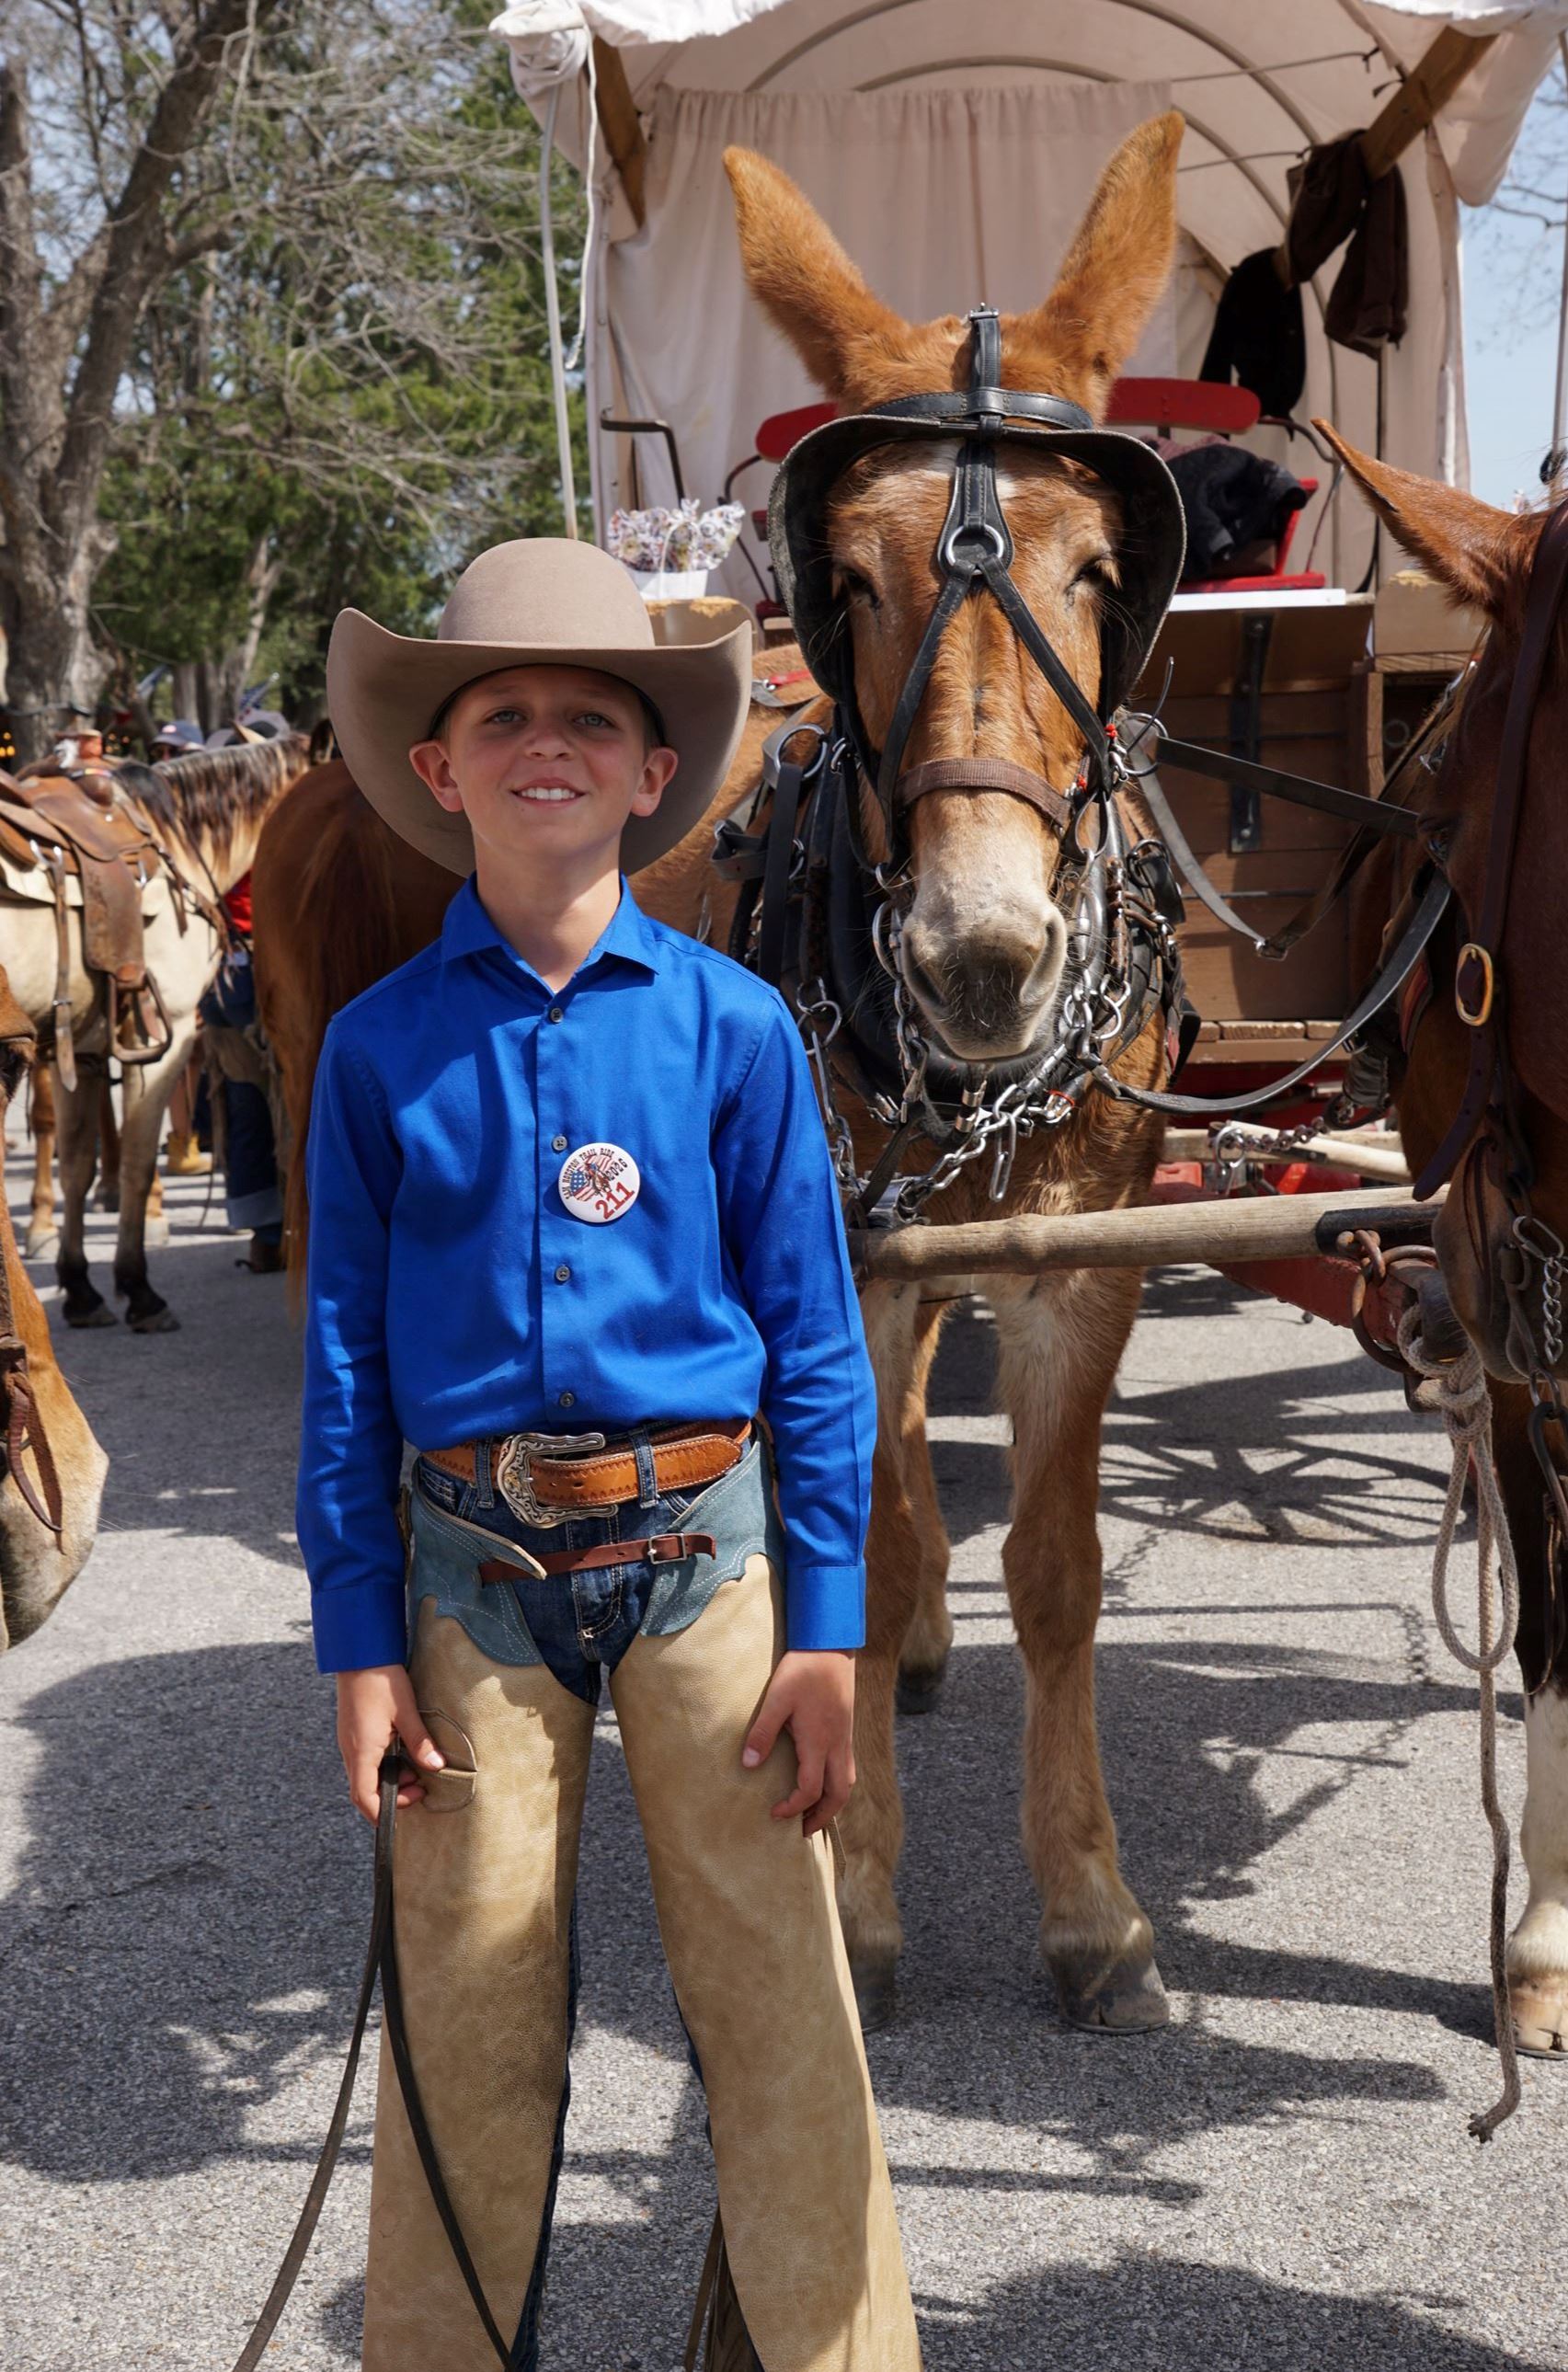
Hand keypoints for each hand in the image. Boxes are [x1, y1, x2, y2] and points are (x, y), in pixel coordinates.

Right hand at [336, 1664, 444, 1822]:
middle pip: (364, 1790)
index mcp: (361, 1751)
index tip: (407, 1809)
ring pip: (366, 1775)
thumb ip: (420, 1742)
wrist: (360, 1653)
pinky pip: (366, 1760)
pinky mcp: (353, 1732)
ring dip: (389, 1778)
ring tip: (415, 1767)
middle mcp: (351, 1751)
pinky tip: (403, 1752)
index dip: (382, 1812)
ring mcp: (350, 1742)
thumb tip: (435, 1766)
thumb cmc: (382, 1680)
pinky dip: (384, 1765)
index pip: (363, 1797)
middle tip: (420, 1785)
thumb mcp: (406, 1711)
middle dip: (392, 1796)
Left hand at [741, 1649, 855, 1835]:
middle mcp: (837, 1744)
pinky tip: (823, 1780)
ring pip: (848, 1782)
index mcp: (819, 1742)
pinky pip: (848, 1767)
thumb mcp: (777, 1698)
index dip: (794, 1808)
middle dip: (823, 1817)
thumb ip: (762, 1731)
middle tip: (803, 1831)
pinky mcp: (847, 1728)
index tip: (775, 1814)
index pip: (810, 1789)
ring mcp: (845, 1737)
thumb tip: (749, 1765)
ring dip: (833, 1802)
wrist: (831, 1645)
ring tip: (814, 1812)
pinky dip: (838, 1784)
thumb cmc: (803, 1669)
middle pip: (839, 1795)